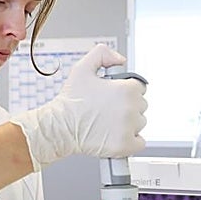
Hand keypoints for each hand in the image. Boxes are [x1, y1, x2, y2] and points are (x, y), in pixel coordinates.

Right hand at [12, 44, 147, 170]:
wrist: (60, 127)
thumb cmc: (70, 101)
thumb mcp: (82, 68)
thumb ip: (103, 54)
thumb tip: (121, 60)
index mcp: (126, 89)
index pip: (140, 87)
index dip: (126, 90)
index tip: (114, 96)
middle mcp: (130, 108)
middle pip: (141, 106)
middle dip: (127, 106)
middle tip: (108, 109)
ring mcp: (128, 128)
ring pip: (140, 123)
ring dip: (129, 123)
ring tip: (109, 122)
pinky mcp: (125, 145)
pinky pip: (139, 143)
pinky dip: (131, 141)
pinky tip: (116, 135)